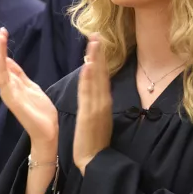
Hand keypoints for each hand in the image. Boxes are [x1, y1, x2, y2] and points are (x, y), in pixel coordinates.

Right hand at [0, 29, 57, 147]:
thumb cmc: (41, 112)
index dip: (2, 48)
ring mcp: (8, 93)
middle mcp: (7, 88)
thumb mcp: (31, 87)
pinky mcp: (11, 99)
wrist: (47, 132)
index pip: (5, 62)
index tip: (2, 33)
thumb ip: (20, 75)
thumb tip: (9, 60)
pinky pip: (4, 81)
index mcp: (13, 84)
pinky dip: (1, 68)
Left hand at [73, 36, 112, 175]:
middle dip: (99, 53)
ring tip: (94, 42)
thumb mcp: (96, 117)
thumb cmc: (94, 140)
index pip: (101, 75)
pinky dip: (89, 78)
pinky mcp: (90, 114)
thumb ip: (95, 102)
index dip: (100, 58)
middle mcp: (103, 101)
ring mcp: (97, 107)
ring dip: (95, 59)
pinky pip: (89, 93)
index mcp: (103, 101)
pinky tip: (89, 65)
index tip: (97, 41)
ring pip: (96, 79)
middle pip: (101, 73)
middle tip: (97, 33)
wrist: (94, 160)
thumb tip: (95, 89)